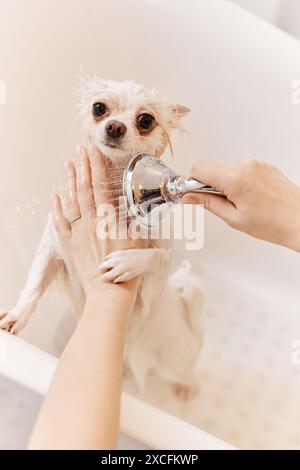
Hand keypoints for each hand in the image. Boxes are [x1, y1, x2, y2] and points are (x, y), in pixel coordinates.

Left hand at [52, 145, 147, 292]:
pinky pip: (60, 222)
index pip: (100, 185)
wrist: (109, 292)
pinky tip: (55, 195)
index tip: (93, 150)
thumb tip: (137, 207)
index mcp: (108, 218)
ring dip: (70, 181)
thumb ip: (137, 221)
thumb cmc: (127, 269)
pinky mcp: (71, 243)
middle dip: (83, 166)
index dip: (96, 166)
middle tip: (80, 149)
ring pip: (72, 201)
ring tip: (68, 164)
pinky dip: (57, 207)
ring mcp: (78, 232)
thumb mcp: (140, 241)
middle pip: (85, 188)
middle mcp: (90, 221)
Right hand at [182, 159, 299, 251]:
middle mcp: (245, 165)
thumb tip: (189, 196)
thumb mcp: (234, 218)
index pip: (199, 168)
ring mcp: (256, 164)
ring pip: (227, 171)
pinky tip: (252, 198)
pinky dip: (240, 183)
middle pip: (213, 170)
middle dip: (211, 186)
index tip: (193, 194)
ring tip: (243, 204)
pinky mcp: (264, 166)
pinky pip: (242, 171)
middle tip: (224, 206)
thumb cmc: (273, 223)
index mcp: (235, 178)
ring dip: (227, 185)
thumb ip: (208, 203)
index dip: (192, 181)